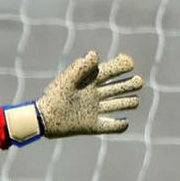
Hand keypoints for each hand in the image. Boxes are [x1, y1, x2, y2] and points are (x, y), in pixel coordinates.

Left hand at [4, 51, 143, 143]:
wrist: (43, 118)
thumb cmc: (54, 95)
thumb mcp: (68, 79)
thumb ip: (81, 67)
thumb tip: (95, 54)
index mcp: (90, 81)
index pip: (112, 70)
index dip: (123, 65)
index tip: (129, 63)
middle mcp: (95, 94)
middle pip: (119, 87)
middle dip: (131, 84)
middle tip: (137, 82)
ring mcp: (94, 110)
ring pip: (119, 105)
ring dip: (129, 102)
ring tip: (134, 101)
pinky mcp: (92, 126)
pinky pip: (111, 126)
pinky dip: (119, 126)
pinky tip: (124, 123)